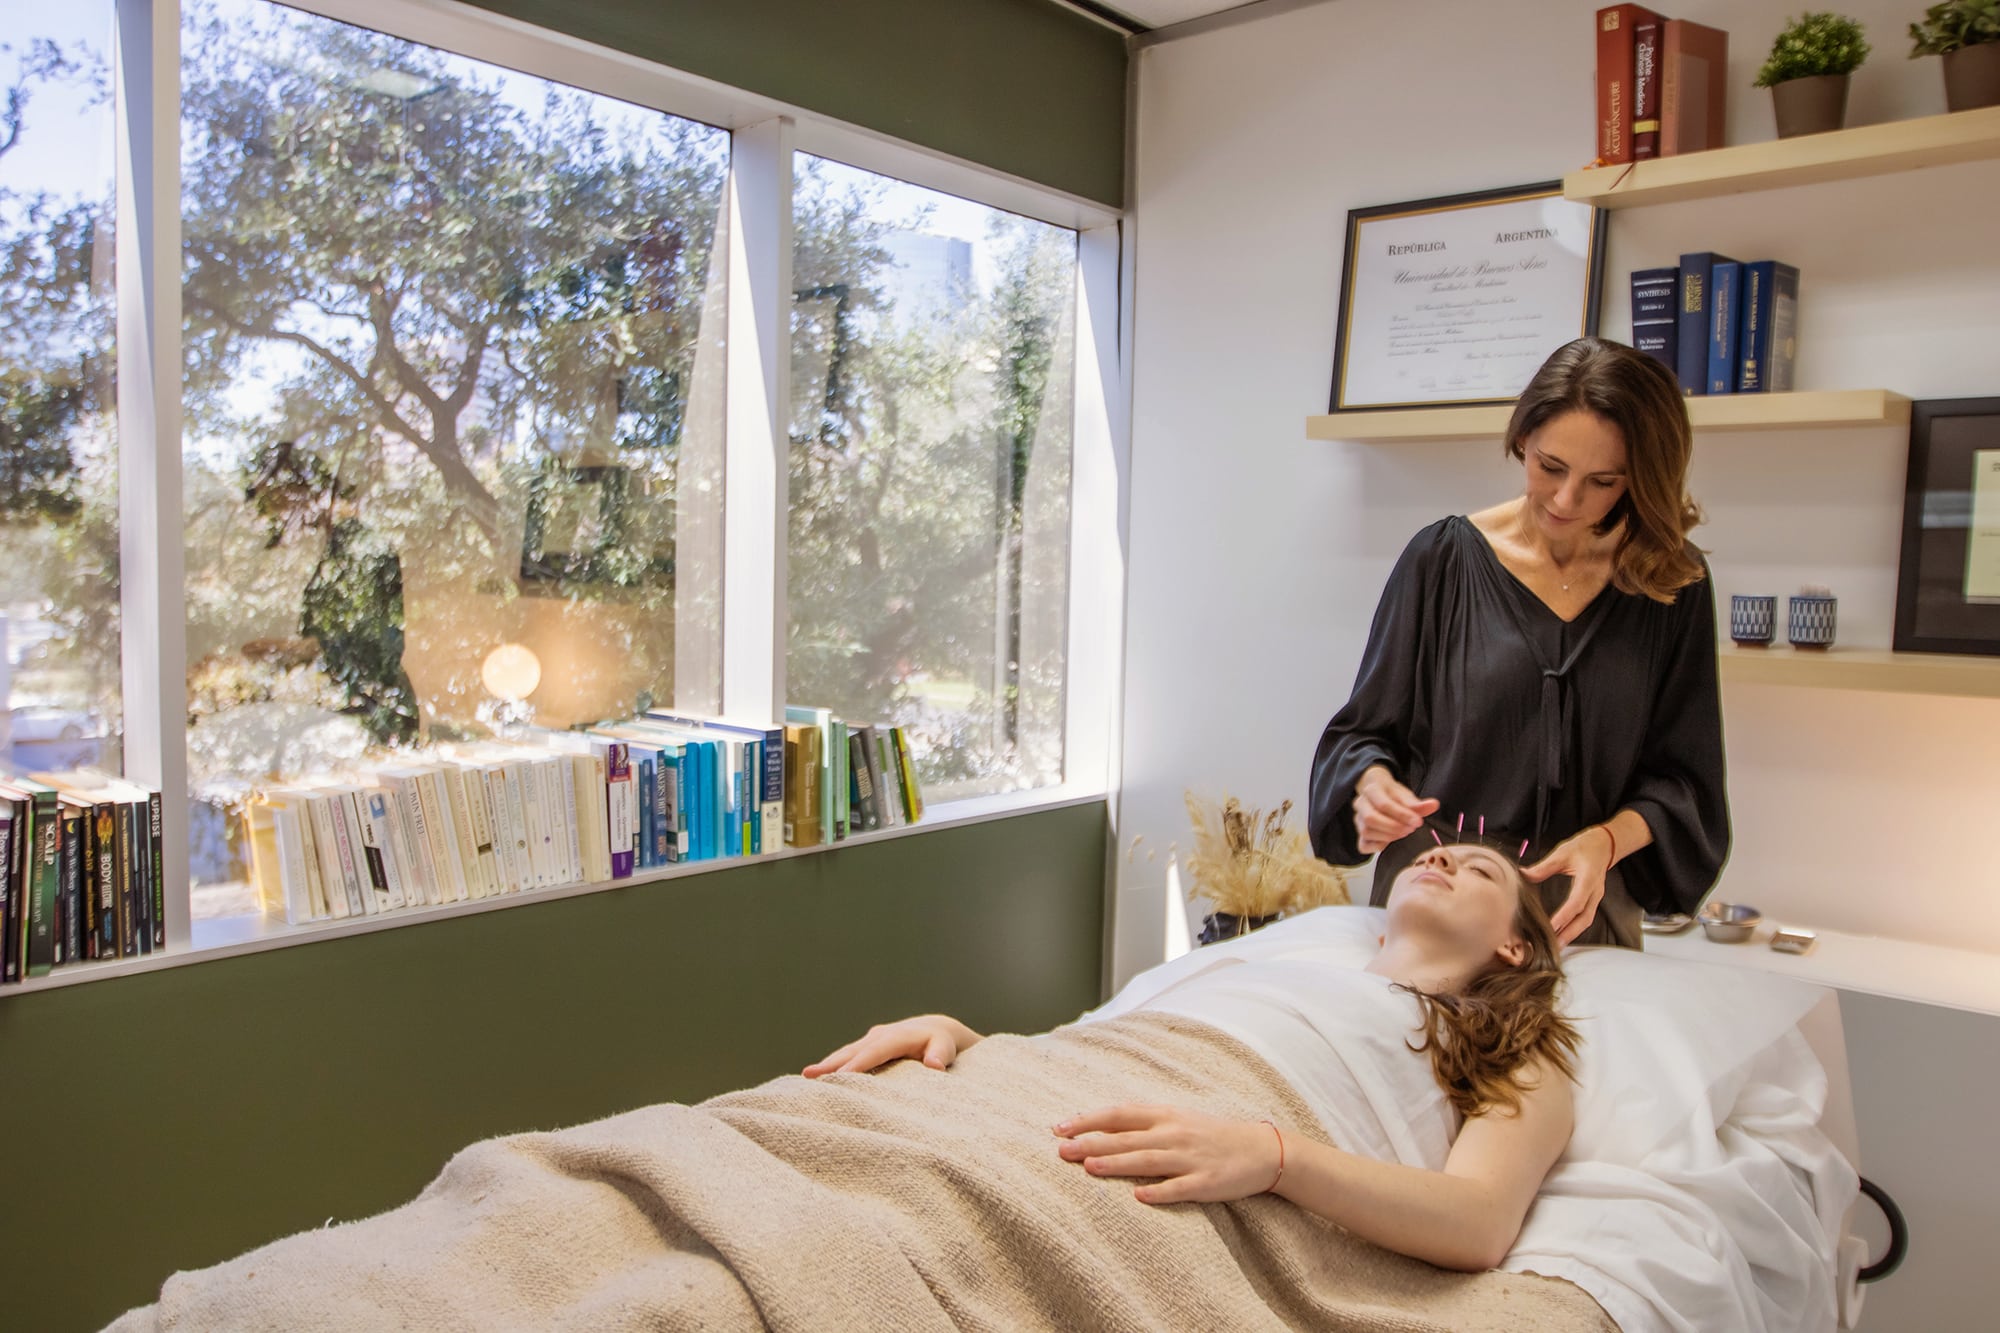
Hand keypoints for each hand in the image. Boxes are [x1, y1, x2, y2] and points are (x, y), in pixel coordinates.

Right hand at [802, 1015, 976, 1077]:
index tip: (841, 1077)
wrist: (937, 1031)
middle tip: (810, 1075)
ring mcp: (872, 1039)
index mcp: (898, 1036)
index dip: (858, 1064)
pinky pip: (849, 1056)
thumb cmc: (943, 1044)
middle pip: (854, 1050)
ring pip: (847, 1052)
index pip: (876, 1051)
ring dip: (828, 1064)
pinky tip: (820, 1078)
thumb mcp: (946, 1047)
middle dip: (832, 1063)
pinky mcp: (867, 1046)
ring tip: (807, 1076)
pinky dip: (834, 1065)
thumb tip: (935, 1064)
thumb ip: (941, 1054)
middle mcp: (881, 1035)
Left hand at [1052, 1104, 1282, 1204]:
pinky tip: (1139, 1197)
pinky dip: (1160, 1192)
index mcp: (1166, 1115)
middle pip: (1126, 1138)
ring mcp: (1191, 1158)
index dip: (1088, 1119)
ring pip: (1148, 1160)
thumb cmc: (1213, 1134)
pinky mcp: (1207, 1182)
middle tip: (1061, 1150)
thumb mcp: (1179, 1119)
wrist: (1263, 1149)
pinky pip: (1180, 1188)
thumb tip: (1102, 1127)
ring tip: (1089, 1167)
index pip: (1119, 1114)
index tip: (1060, 1127)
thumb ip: (1144, 1123)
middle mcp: (1175, 1133)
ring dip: (1117, 1164)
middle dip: (1091, 1143)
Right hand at [1352, 768, 1439, 854]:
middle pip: (1370, 819)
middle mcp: (1360, 804)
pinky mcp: (1359, 834)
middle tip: (1410, 829)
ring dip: (1388, 836)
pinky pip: (1363, 845)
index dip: (1402, 815)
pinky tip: (1391, 841)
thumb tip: (1434, 805)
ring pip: (1366, 832)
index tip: (1418, 822)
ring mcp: (1357, 820)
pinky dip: (1378, 846)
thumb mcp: (1405, 795)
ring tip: (1404, 832)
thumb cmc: (1392, 795)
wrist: (1378, 793)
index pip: (1384, 804)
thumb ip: (1418, 804)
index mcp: (1372, 790)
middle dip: (1393, 827)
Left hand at [1524, 825, 1614, 945]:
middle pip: (1584, 919)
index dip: (1564, 917)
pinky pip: (1585, 918)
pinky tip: (1564, 934)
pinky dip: (1575, 928)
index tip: (1550, 927)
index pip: (1576, 902)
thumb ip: (1544, 867)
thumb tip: (1523, 874)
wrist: (1603, 846)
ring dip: (1572, 934)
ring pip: (1586, 921)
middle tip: (1553, 946)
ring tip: (1557, 946)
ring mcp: (1596, 898)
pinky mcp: (1593, 900)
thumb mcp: (1562, 853)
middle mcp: (1594, 892)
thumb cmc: (1583, 847)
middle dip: (1569, 934)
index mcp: (1588, 879)